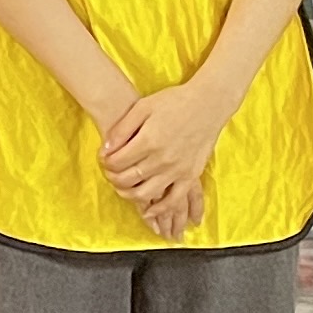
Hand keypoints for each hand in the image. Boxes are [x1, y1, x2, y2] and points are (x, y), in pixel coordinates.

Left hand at [100, 74, 242, 233]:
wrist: (208, 104)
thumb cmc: (174, 101)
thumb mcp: (143, 107)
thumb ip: (122, 129)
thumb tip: (106, 150)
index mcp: (148, 140)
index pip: (117, 162)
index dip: (106, 163)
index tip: (104, 159)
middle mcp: (162, 159)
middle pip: (128, 179)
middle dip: (113, 178)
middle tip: (110, 173)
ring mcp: (177, 170)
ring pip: (147, 194)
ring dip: (129, 195)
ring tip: (122, 189)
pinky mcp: (191, 175)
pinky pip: (174, 200)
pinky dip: (159, 209)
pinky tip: (148, 211)